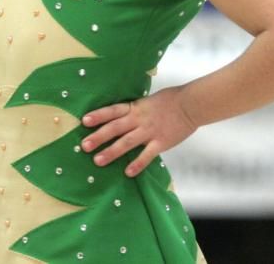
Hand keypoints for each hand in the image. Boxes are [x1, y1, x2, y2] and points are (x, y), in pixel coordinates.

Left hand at [80, 86, 197, 176]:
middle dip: (98, 137)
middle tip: (84, 146)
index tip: (84, 121)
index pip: (112, 110)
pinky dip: (137, 164)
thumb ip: (133, 110)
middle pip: (115, 128)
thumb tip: (119, 116)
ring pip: (127, 142)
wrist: (190, 105)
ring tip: (98, 160)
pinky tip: (128, 172)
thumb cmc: (168, 101)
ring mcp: (149, 131)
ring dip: (111, 152)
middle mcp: (139, 119)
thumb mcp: (146, 101)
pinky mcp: (161, 142)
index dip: (98, 115)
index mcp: (134, 107)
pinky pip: (147, 155)